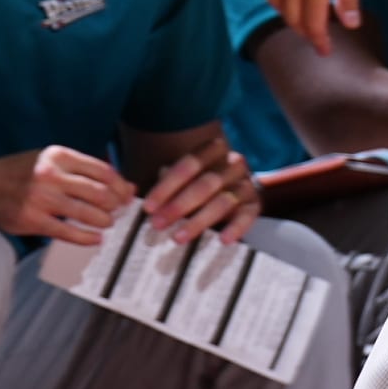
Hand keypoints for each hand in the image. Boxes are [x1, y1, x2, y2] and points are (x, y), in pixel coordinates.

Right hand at [0, 145, 133, 243]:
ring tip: (107, 224)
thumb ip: (84, 170)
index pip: (103, 171)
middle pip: (100, 193)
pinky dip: (87, 238)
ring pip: (88, 213)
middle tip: (119, 212)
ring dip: (104, 222)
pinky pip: (68, 232)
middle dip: (115, 205)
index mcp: (59, 155)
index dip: (120, 186)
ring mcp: (41, 198)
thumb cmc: (21, 172)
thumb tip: (124, 185)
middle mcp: (51, 174)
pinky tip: (96, 239)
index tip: (127, 195)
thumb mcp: (51, 159)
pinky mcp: (32, 220)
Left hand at [142, 138, 259, 245]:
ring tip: (178, 238)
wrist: (233, 187)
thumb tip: (132, 193)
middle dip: (179, 205)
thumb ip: (164, 181)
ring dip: (199, 221)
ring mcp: (246, 183)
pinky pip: (247, 216)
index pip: (189, 164)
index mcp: (214, 149)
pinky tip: (223, 240)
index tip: (148, 207)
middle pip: (205, 183)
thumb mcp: (182, 177)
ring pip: (223, 201)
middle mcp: (233, 163)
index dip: (167, 186)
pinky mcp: (255, 204)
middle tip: (158, 224)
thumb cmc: (197, 182)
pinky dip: (236, 228)